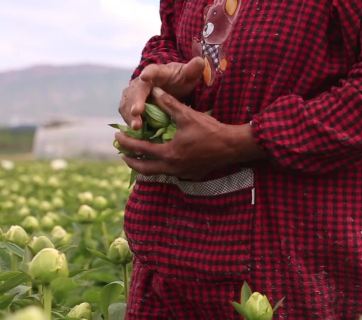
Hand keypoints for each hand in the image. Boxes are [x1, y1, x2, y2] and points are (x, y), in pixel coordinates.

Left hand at [115, 87, 264, 179]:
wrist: (231, 146)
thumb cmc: (210, 130)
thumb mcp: (187, 115)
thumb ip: (169, 103)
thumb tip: (154, 91)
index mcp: (169, 152)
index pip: (140, 149)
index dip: (126, 141)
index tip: (118, 136)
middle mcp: (173, 167)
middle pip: (143, 169)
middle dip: (130, 161)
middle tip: (122, 153)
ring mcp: (182, 173)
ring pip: (156, 173)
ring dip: (144, 166)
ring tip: (138, 158)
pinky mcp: (191, 174)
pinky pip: (170, 174)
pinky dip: (160, 168)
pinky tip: (161, 160)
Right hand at [119, 57, 204, 129]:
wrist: (172, 85)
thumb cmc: (180, 79)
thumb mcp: (188, 75)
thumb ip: (193, 70)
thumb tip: (200, 61)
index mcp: (156, 72)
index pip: (152, 71)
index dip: (148, 73)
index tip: (145, 77)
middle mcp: (141, 82)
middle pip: (135, 90)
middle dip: (135, 101)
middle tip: (136, 112)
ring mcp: (135, 93)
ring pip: (127, 103)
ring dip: (129, 114)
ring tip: (135, 126)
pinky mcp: (132, 104)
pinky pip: (127, 112)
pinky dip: (129, 120)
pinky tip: (135, 131)